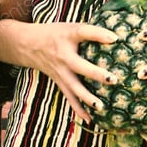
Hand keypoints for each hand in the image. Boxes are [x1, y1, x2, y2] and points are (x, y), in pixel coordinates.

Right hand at [0, 20, 119, 122]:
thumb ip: (91, 31)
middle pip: (79, 66)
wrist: (28, 44)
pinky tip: (89, 119)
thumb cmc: (56, 34)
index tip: (115, 39)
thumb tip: (118, 37)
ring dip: (87, 97)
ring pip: (73, 86)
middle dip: (95, 73)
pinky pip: (69, 96)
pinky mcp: (58, 81)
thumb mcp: (71, 26)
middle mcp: (63, 55)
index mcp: (68, 36)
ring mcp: (60, 71)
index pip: (84, 32)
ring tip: (101, 106)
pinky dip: (78, 109)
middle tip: (113, 79)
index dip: (99, 34)